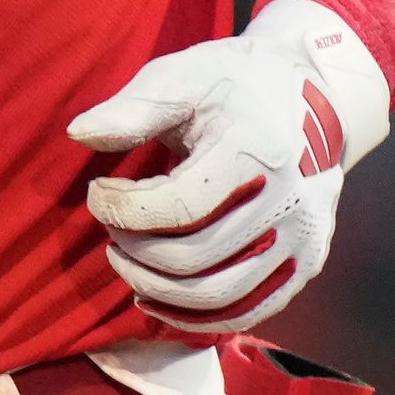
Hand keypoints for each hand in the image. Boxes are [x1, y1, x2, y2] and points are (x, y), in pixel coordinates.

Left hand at [65, 0, 388, 335]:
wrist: (315, 97)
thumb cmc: (236, 85)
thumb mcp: (184, 76)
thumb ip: (134, 108)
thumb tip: (80, 134)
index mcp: (259, 152)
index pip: (178, 206)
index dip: (124, 209)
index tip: (98, 192)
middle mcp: (290, 204)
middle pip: (194, 259)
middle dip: (134, 251)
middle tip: (109, 229)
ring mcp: (303, 241)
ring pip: (217, 297)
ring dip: (156, 288)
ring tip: (124, 260)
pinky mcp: (304, 265)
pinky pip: (246, 313)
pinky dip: (194, 317)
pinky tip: (154, 297)